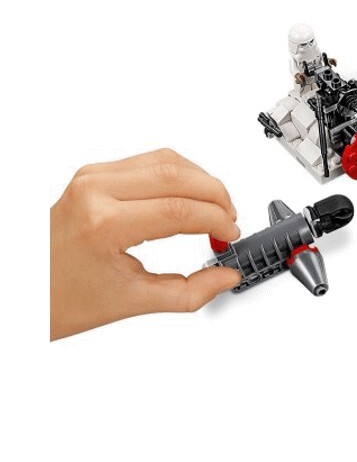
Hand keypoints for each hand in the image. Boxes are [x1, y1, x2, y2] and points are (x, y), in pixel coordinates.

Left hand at [50, 149, 242, 339]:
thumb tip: (225, 277)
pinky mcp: (93, 174)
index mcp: (103, 224)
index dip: (216, 221)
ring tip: (214, 207)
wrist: (23, 289)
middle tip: (229, 220)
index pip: (180, 210)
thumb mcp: (131, 302)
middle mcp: (95, 191)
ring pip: (167, 160)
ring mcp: (92, 178)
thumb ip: (189, 292)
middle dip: (216, 196)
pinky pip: (149, 160)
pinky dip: (179, 175)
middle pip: (178, 175)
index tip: (229, 236)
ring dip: (200, 180)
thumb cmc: (59, 298)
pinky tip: (189, 195)